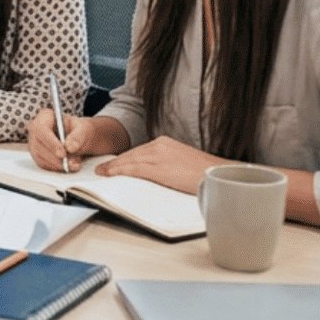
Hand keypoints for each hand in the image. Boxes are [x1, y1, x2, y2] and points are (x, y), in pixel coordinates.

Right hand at [26, 110, 94, 171]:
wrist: (79, 138)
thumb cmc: (79, 130)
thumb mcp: (83, 129)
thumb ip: (78, 137)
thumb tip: (69, 148)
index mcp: (45, 117)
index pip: (41, 129)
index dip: (50, 142)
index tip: (63, 153)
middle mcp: (35, 129)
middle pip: (38, 145)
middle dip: (55, 157)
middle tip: (71, 163)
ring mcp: (34, 143)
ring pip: (39, 157)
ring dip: (57, 164)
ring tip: (75, 163)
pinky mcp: (37, 154)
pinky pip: (43, 164)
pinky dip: (56, 167)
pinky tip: (68, 165)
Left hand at [97, 135, 221, 194]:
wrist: (218, 175)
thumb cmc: (203, 173)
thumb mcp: (180, 162)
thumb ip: (165, 163)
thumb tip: (153, 173)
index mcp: (165, 143)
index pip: (138, 151)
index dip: (123, 158)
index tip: (113, 163)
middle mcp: (160, 145)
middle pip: (131, 154)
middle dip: (115, 162)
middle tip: (101, 168)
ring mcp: (159, 156)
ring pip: (128, 160)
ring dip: (113, 167)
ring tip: (102, 172)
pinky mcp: (159, 168)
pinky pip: (133, 169)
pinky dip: (119, 171)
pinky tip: (110, 174)